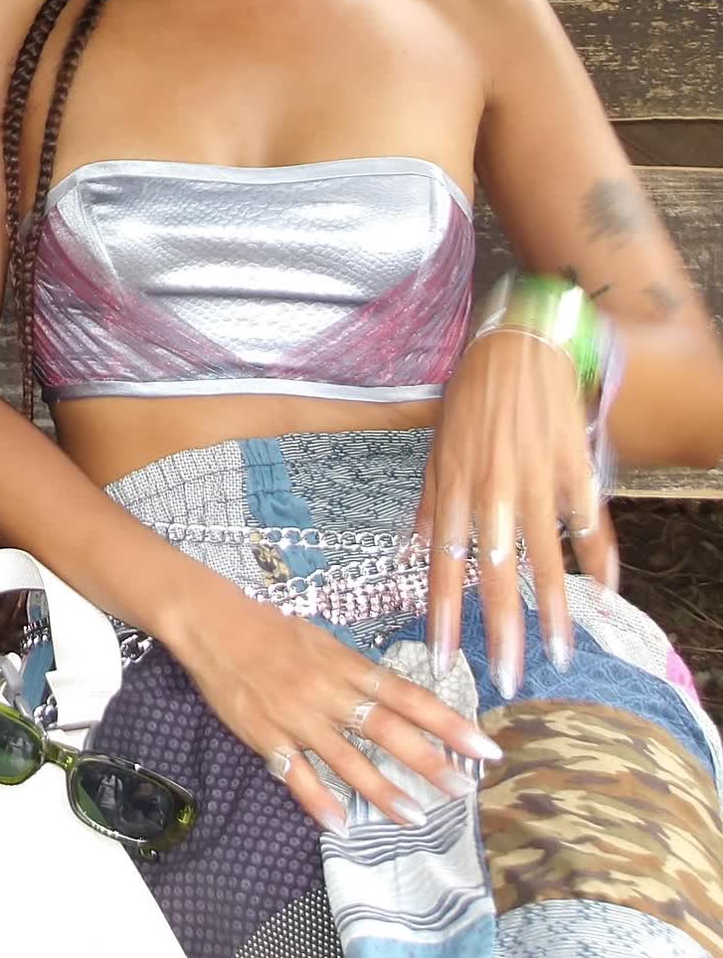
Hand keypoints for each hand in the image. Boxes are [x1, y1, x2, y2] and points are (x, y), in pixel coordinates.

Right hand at [180, 582, 500, 831]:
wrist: (213, 623)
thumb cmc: (269, 628)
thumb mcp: (321, 640)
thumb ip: (354, 672)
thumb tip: (394, 698)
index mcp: (344, 664)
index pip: (407, 696)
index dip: (447, 721)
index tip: (483, 745)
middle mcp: (328, 691)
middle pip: (387, 729)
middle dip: (429, 761)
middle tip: (464, 789)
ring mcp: (297, 716)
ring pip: (348, 760)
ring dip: (383, 791)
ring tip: (415, 817)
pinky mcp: (266, 736)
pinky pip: (297, 775)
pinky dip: (319, 801)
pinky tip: (341, 824)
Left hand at [418, 330, 617, 698]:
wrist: (517, 344)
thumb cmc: (472, 395)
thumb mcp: (436, 444)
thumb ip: (431, 500)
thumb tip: (418, 544)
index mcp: (453, 485)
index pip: (443, 562)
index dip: (442, 612)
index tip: (443, 658)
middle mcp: (492, 490)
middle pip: (495, 572)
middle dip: (501, 630)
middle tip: (508, 680)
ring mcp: (535, 480)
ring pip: (545, 558)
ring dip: (554, 610)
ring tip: (559, 654)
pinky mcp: (574, 468)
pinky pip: (588, 522)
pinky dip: (600, 558)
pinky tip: (607, 593)